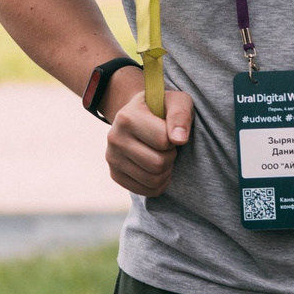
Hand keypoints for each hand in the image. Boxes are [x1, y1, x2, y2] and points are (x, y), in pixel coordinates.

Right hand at [103, 75, 192, 195]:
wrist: (141, 116)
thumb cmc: (163, 109)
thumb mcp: (177, 102)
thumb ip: (180, 115)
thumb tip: (179, 139)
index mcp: (127, 117)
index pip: (163, 141)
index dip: (174, 138)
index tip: (169, 130)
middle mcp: (114, 138)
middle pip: (157, 164)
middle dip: (170, 156)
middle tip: (167, 146)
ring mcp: (112, 158)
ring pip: (153, 180)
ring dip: (166, 170)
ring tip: (161, 154)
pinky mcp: (115, 174)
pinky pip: (146, 191)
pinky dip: (158, 184)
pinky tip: (157, 168)